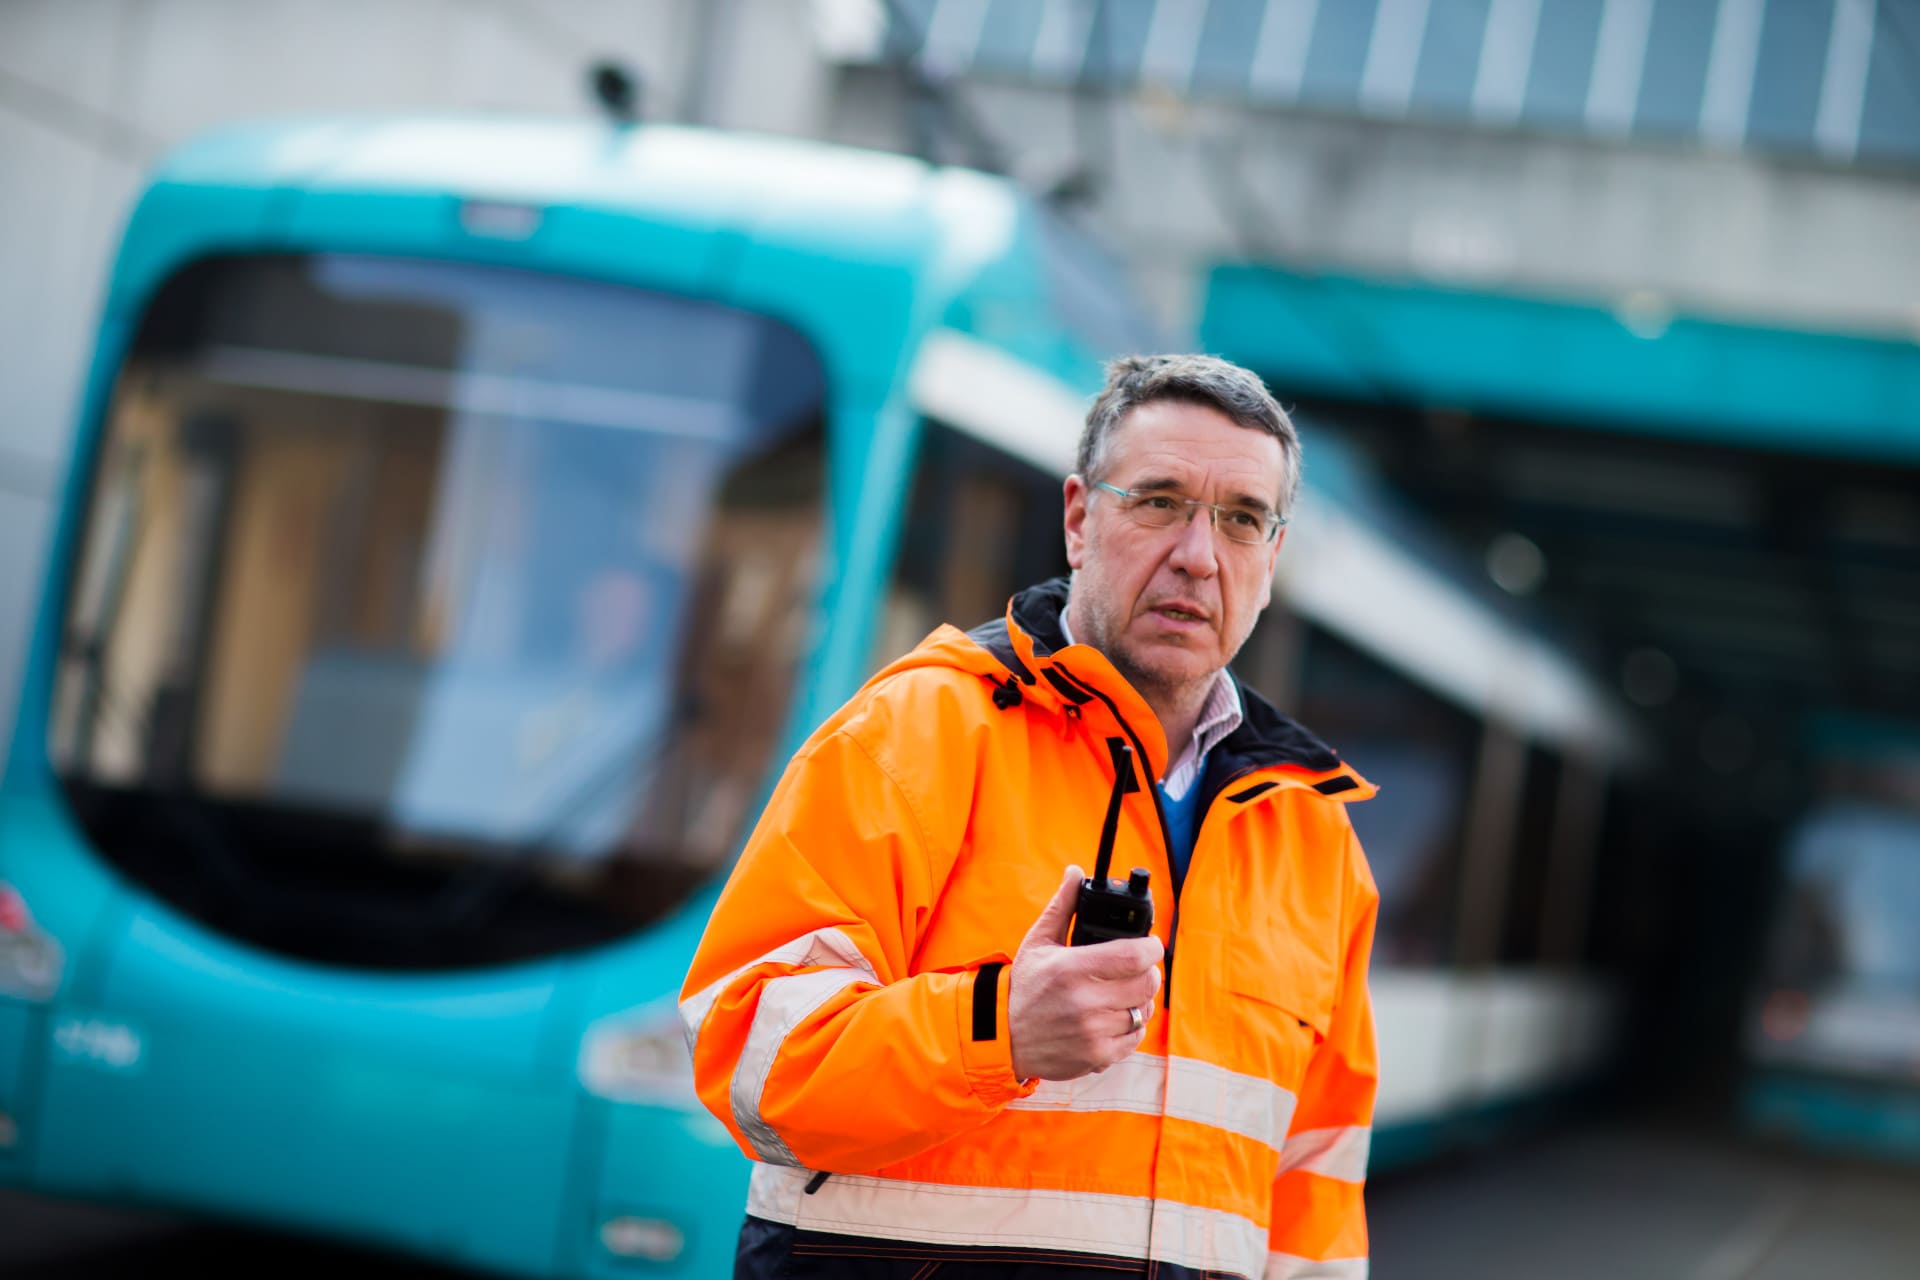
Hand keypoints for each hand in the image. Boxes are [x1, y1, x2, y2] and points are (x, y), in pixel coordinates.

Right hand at [1007, 865, 1162, 1081]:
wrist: (1004, 1038)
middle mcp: (1085, 1003)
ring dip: (1139, 1000)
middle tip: (1135, 968)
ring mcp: (1093, 1033)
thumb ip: (1062, 907)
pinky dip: (1131, 1026)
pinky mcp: (1098, 1056)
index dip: (1150, 947)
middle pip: (1146, 983)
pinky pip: (1135, 1038)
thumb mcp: (1038, 943)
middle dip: (1147, 972)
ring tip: (1122, 993)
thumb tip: (1075, 873)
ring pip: (1144, 1011)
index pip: (1133, 956)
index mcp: (1071, 969)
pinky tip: (1113, 1017)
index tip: (1148, 944)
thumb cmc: (1024, 987)